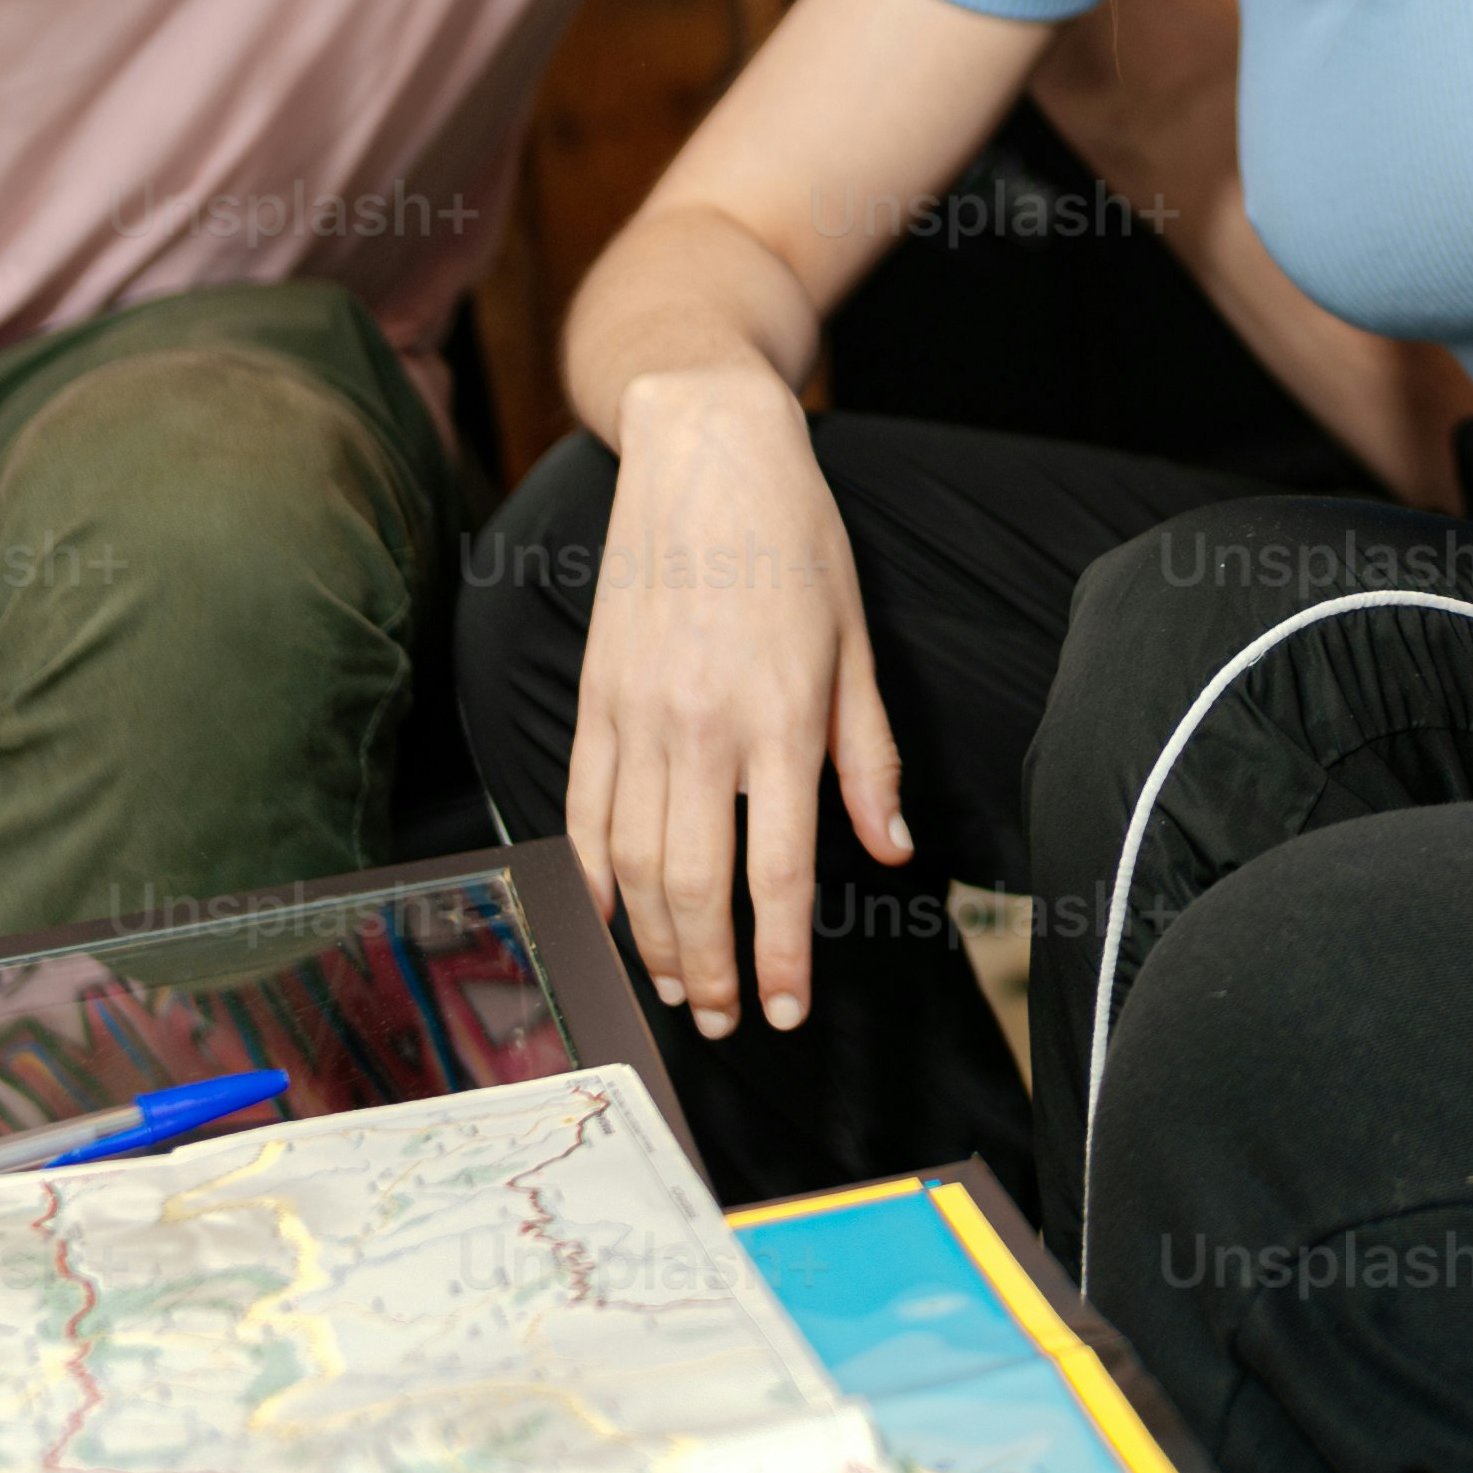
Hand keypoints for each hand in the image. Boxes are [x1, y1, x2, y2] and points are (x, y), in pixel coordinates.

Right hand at [556, 366, 902, 1040]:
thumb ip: (866, 756)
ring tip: (675, 986)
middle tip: (722, 1022)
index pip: (775, 871)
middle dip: (707, 971)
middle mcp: (699, 726)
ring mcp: (634, 714)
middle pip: (694, 887)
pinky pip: (582, 811)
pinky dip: (590, 878)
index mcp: (778, 716)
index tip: (786, 1012)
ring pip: (632, 863)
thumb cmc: (797, 542)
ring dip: (650, 940)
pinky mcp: (593, 698)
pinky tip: (607, 918)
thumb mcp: (856, 642)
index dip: (778, 958)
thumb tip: (889, 847)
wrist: (703, 451)